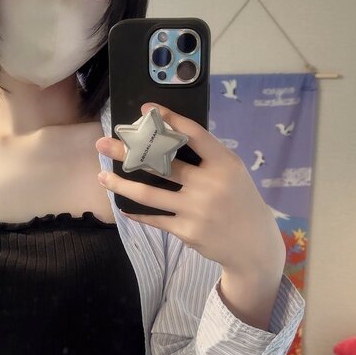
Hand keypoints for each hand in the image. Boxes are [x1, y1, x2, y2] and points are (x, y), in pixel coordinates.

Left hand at [96, 103, 284, 277]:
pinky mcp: (186, 231)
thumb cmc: (239, 201)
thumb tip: (167, 138)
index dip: (170, 119)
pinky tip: (123, 203)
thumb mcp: (232, 172)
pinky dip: (135, 210)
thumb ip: (207, 157)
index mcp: (224, 164)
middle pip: (160, 163)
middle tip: (104, 143)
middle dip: (128, 151)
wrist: (253, 245)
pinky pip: (153, 217)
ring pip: (147, 194)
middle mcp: (209, 185)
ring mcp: (196, 210)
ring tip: (102, 176)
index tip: (147, 109)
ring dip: (121, 183)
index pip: (193, 134)